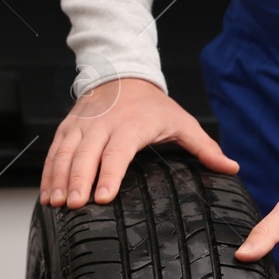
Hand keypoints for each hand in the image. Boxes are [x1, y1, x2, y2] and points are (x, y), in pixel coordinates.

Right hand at [41, 78, 237, 207]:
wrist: (122, 73)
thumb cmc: (152, 105)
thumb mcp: (181, 122)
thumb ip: (204, 147)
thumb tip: (231, 168)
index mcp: (131, 125)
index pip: (117, 152)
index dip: (109, 175)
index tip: (102, 197)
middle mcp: (103, 124)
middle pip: (86, 155)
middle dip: (78, 181)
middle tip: (74, 205)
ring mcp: (82, 126)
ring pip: (65, 153)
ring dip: (58, 179)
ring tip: (57, 204)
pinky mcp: (67, 128)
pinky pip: (53, 152)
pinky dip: (49, 173)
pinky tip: (47, 196)